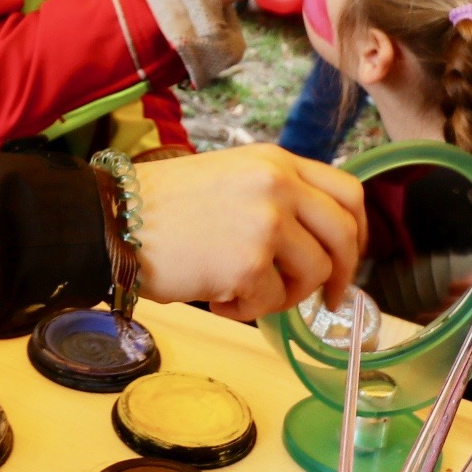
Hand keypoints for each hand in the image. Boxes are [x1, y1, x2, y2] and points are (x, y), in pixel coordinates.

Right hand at [130, 146, 363, 319]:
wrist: (114, 218)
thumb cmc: (164, 207)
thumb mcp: (233, 177)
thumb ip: (277, 197)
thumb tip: (317, 244)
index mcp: (276, 162)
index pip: (348, 193)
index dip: (357, 232)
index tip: (346, 257)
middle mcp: (278, 185)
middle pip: (343, 235)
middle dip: (341, 274)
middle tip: (329, 298)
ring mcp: (266, 223)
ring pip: (313, 274)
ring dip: (285, 296)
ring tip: (245, 294)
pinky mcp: (248, 263)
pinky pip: (271, 302)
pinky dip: (247, 309)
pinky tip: (217, 299)